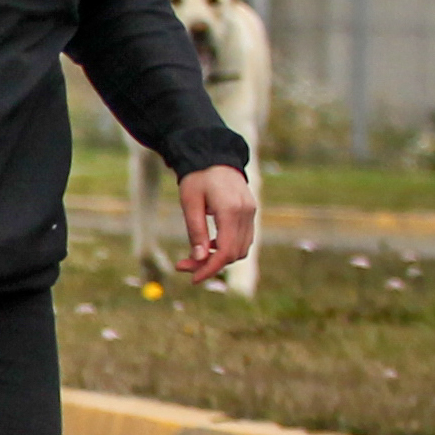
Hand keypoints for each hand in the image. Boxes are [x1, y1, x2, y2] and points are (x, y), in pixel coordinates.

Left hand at [177, 163, 259, 282]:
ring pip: (241, 248)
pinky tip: (206, 246)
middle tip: (183, 266)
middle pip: (234, 253)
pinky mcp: (250, 213)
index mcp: (231, 210)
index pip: (225, 250)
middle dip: (210, 264)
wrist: (214, 156)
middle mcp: (246, 213)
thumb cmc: (198, 177)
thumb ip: (195, 231)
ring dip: (218, 258)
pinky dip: (226, 248)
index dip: (210, 268)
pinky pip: (242, 239)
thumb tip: (198, 260)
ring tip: (192, 257)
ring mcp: (251, 213)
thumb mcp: (189, 203)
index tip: (192, 279)